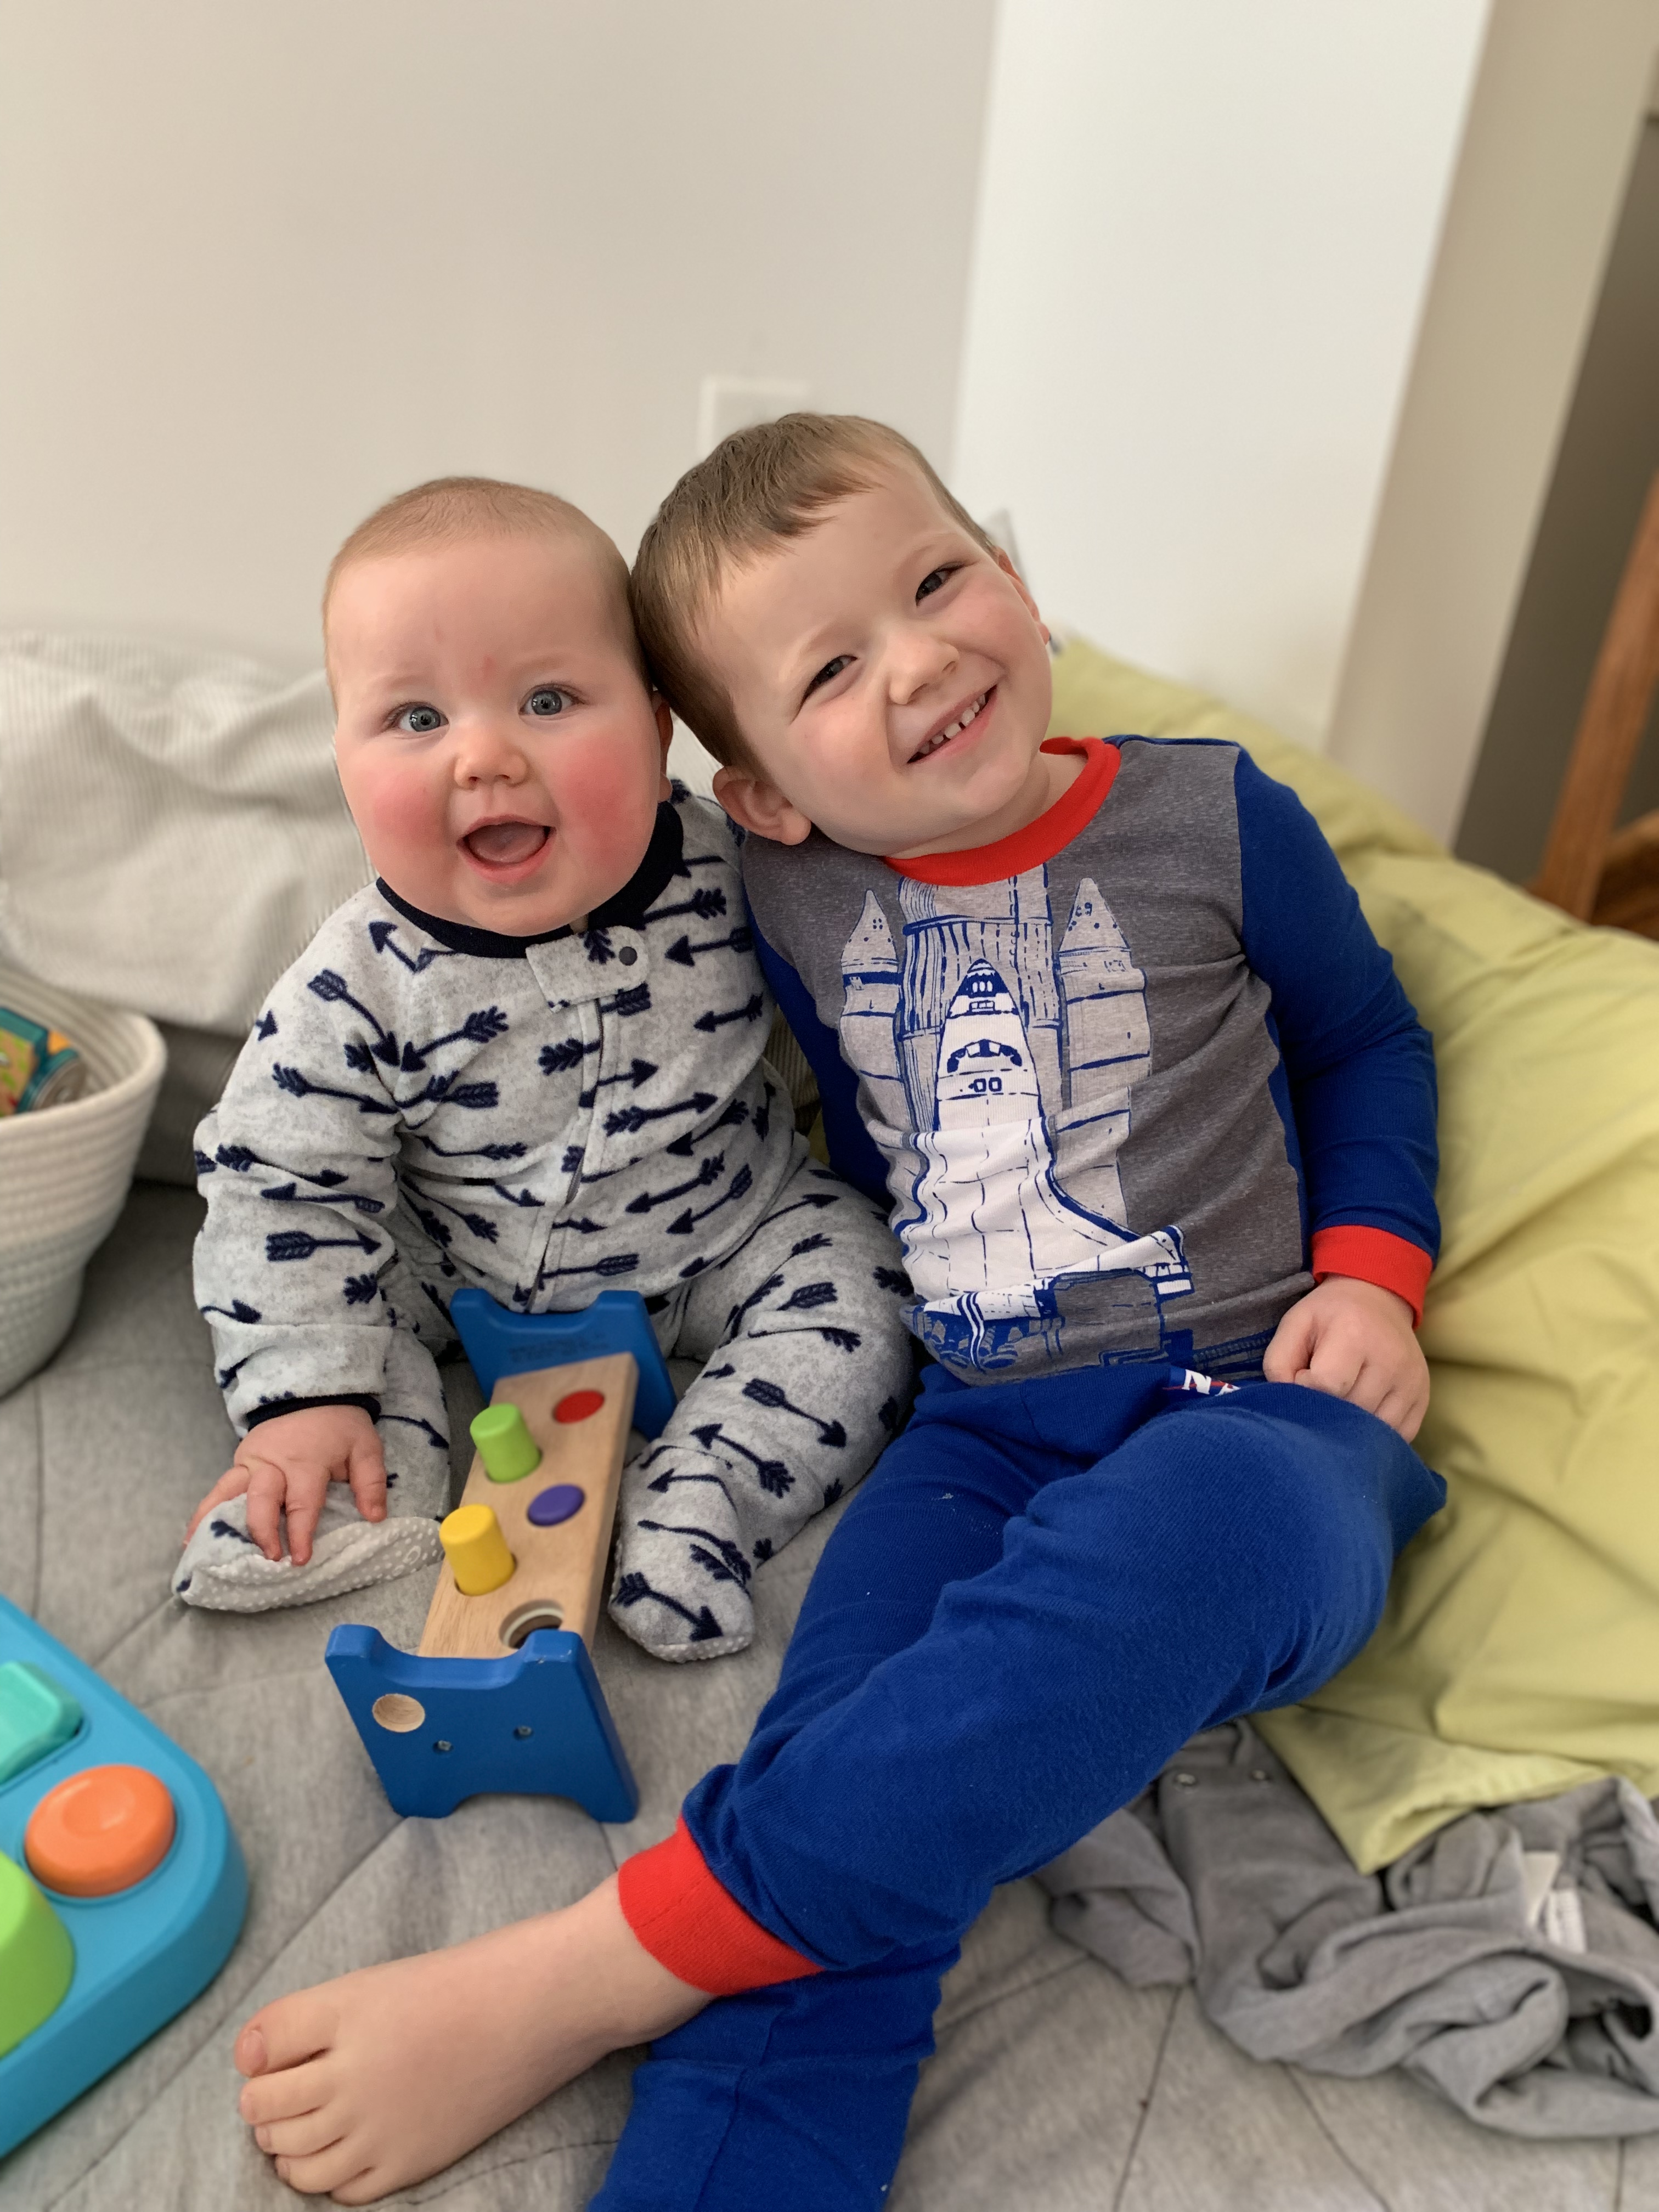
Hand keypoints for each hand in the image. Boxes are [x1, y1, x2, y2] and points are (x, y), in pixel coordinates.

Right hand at [184, 1405, 386, 1564]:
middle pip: (261, 1500)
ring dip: (219, 1523)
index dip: (300, 1532)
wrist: (313, 1392)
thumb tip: (376, 1517)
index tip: (301, 1559)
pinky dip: (204, 1511)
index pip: (302, 1502)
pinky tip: (191, 1536)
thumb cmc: (340, 1427)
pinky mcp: (239, 1462)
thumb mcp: (366, 1447)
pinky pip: (220, 1488)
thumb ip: (371, 1482)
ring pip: (230, 1493)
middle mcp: (273, 1462)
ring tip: (204, 1551)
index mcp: (305, 1460)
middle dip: (263, 1532)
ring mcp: (251, 1461)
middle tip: (269, 1559)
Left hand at [1262, 1276, 1428, 1441]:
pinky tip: (1363, 1413)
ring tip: (1342, 1400)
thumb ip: (1279, 1363)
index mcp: (1355, 1334)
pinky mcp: (1423, 1399)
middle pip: (1351, 1412)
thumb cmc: (1330, 1315)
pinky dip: (1375, 1433)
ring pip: (1374, 1430)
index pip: (1326, 1386)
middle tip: (1322, 1391)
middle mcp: (1391, 1360)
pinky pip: (1397, 1435)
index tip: (1304, 1377)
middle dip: (1328, 1410)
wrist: (1378, 1299)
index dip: (1306, 1390)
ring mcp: (1412, 1382)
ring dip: (1352, 1426)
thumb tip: (1288, 1402)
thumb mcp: (1295, 1324)